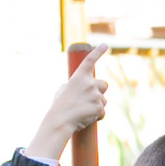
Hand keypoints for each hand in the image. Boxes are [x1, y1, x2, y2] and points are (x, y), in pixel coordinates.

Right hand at [26, 44, 108, 161]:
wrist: (60, 120)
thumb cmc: (59, 106)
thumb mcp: (63, 90)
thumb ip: (75, 84)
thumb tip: (81, 86)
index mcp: (78, 77)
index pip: (89, 61)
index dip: (98, 52)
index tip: (105, 45)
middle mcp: (89, 83)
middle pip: (103, 84)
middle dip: (99, 90)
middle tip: (89, 98)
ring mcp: (95, 95)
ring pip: (103, 99)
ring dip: (96, 105)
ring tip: (83, 110)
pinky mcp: (99, 107)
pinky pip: (102, 111)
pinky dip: (97, 115)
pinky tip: (86, 117)